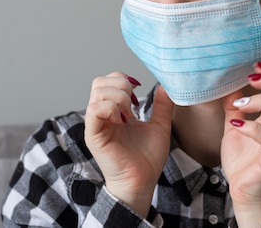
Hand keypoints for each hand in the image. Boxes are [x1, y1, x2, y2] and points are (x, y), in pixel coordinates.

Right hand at [84, 72, 173, 216]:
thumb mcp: (159, 126)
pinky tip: (122, 121)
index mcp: (113, 111)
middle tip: (134, 105)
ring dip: (119, 98)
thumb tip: (166, 86)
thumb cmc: (147, 159)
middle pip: (100, 82)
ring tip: (129, 115)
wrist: (143, 182)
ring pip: (98, 92)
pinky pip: (94, 110)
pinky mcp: (93, 135)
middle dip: (121, 86)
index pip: (108, 81)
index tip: (139, 95)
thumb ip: (162, 106)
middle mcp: (101, 115)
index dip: (123, 79)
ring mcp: (96, 125)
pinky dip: (111, 108)